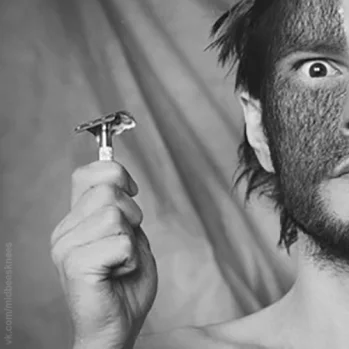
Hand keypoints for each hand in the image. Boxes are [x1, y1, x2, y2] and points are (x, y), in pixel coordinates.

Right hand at [50, 161, 157, 348]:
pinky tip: (120, 273)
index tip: (132, 190)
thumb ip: (122, 209)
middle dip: (133, 214)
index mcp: (76, 221)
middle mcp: (65, 231)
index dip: (115, 173)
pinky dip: (132, 258)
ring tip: (122, 261)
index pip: (87, 174)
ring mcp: (66, 248)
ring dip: (132, 239)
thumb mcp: (130, 235)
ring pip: (115, 215)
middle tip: (128, 244)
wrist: (119, 326)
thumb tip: (122, 179)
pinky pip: (121, 242)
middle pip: (108, 191)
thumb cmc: (127, 284)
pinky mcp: (76, 265)